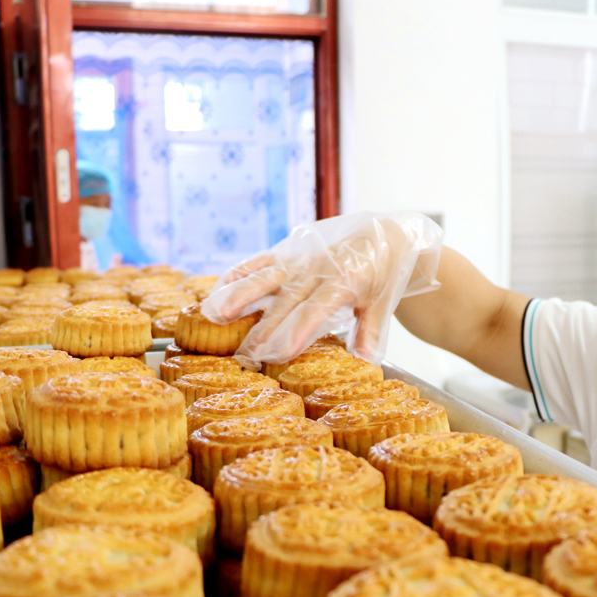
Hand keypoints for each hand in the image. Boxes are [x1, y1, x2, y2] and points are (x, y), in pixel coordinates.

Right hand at [202, 213, 442, 366]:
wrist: (381, 233)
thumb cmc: (382, 274)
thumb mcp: (382, 303)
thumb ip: (371, 332)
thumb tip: (366, 363)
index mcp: (345, 280)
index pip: (316, 309)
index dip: (298, 331)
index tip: (280, 353)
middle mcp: (317, 267)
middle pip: (284, 301)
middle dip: (263, 330)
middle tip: (244, 356)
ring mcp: (298, 257)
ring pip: (263, 276)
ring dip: (237, 295)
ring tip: (213, 315)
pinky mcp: (286, 250)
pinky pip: (257, 262)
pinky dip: (236, 276)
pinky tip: (214, 293)